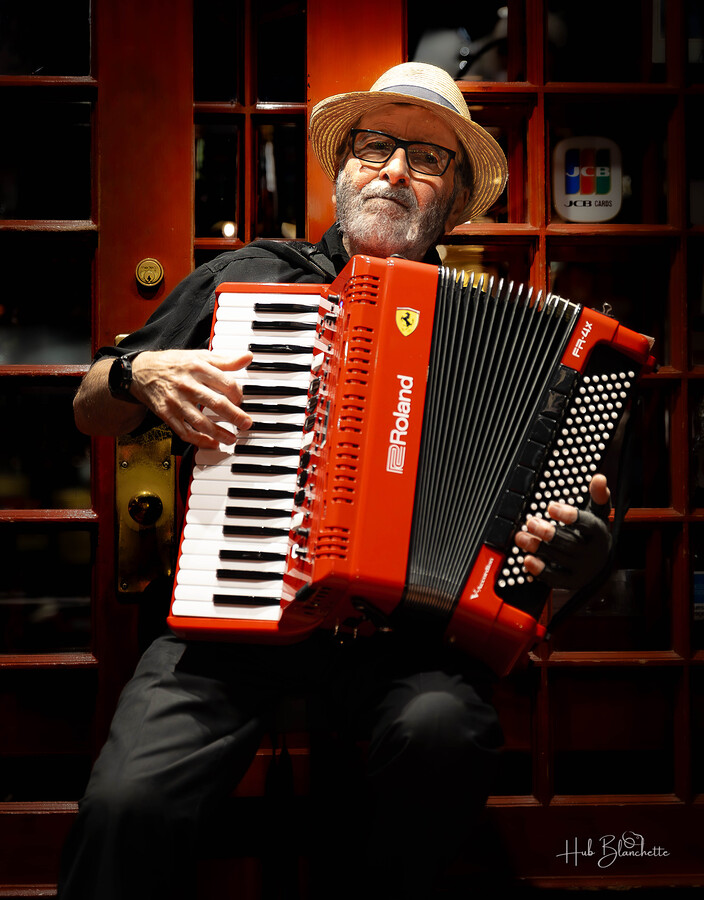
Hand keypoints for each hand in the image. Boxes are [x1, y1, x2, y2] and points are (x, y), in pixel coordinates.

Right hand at [130, 348, 253, 448]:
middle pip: (216, 403)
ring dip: (219, 433)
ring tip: (232, 439)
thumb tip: (247, 358)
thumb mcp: (199, 356)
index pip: (226, 383)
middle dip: (235, 416)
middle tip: (247, 424)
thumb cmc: (174, 364)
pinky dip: (199, 440)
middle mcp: (188, 386)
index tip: (241, 400)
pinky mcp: (167, 415)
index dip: (238, 394)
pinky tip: (212, 444)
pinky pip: (185, 432)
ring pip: (201, 422)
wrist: (141, 371)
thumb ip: (225, 360)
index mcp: (198, 368)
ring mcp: (177, 402)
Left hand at [514, 474, 611, 589]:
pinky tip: (526, 559)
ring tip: (521, 537)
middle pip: (570, 543)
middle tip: (530, 522)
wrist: (600, 564)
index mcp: (599, 533)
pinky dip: (539, 570)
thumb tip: (599, 477)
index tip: (550, 507)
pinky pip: (554, 579)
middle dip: (548, 533)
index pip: (588, 525)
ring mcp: (582, 569)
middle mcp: (593, 553)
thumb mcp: (597, 513)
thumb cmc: (593, 534)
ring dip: (537, 548)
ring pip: (559, 559)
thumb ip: (597, 496)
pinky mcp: (571, 582)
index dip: (569, 516)